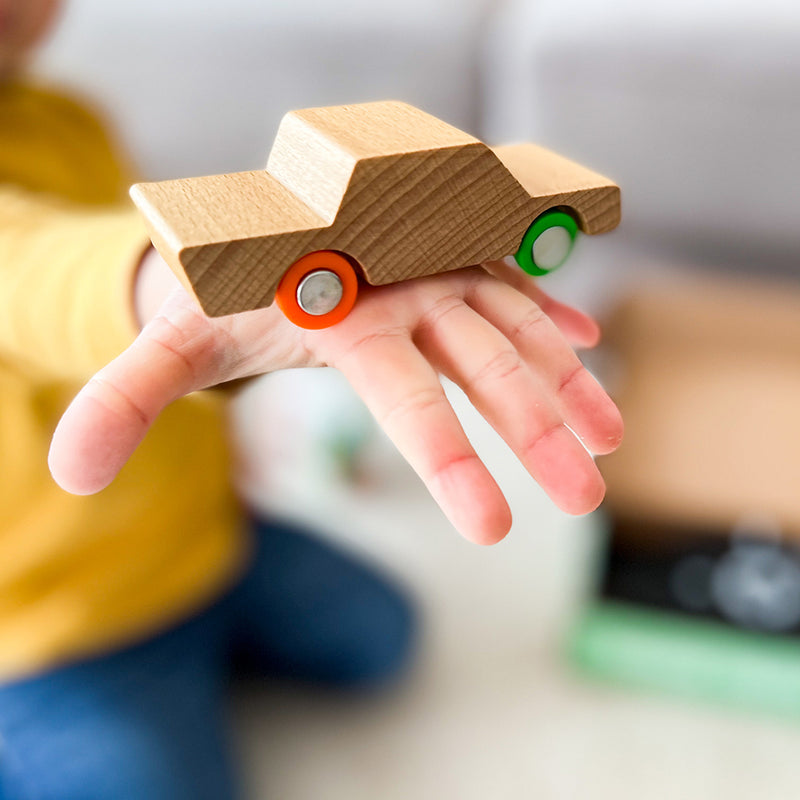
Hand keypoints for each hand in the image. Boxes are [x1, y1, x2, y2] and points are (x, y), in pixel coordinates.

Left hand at [48, 252, 621, 544]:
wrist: (251, 232)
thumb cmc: (219, 297)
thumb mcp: (174, 345)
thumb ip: (125, 398)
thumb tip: (71, 471)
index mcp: (342, 314)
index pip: (403, 399)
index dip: (450, 464)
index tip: (493, 532)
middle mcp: (403, 287)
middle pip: (482, 368)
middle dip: (539, 435)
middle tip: (585, 501)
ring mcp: (434, 271)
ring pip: (514, 327)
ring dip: (565, 383)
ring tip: (609, 439)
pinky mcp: (450, 265)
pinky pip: (512, 289)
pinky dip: (551, 316)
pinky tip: (589, 344)